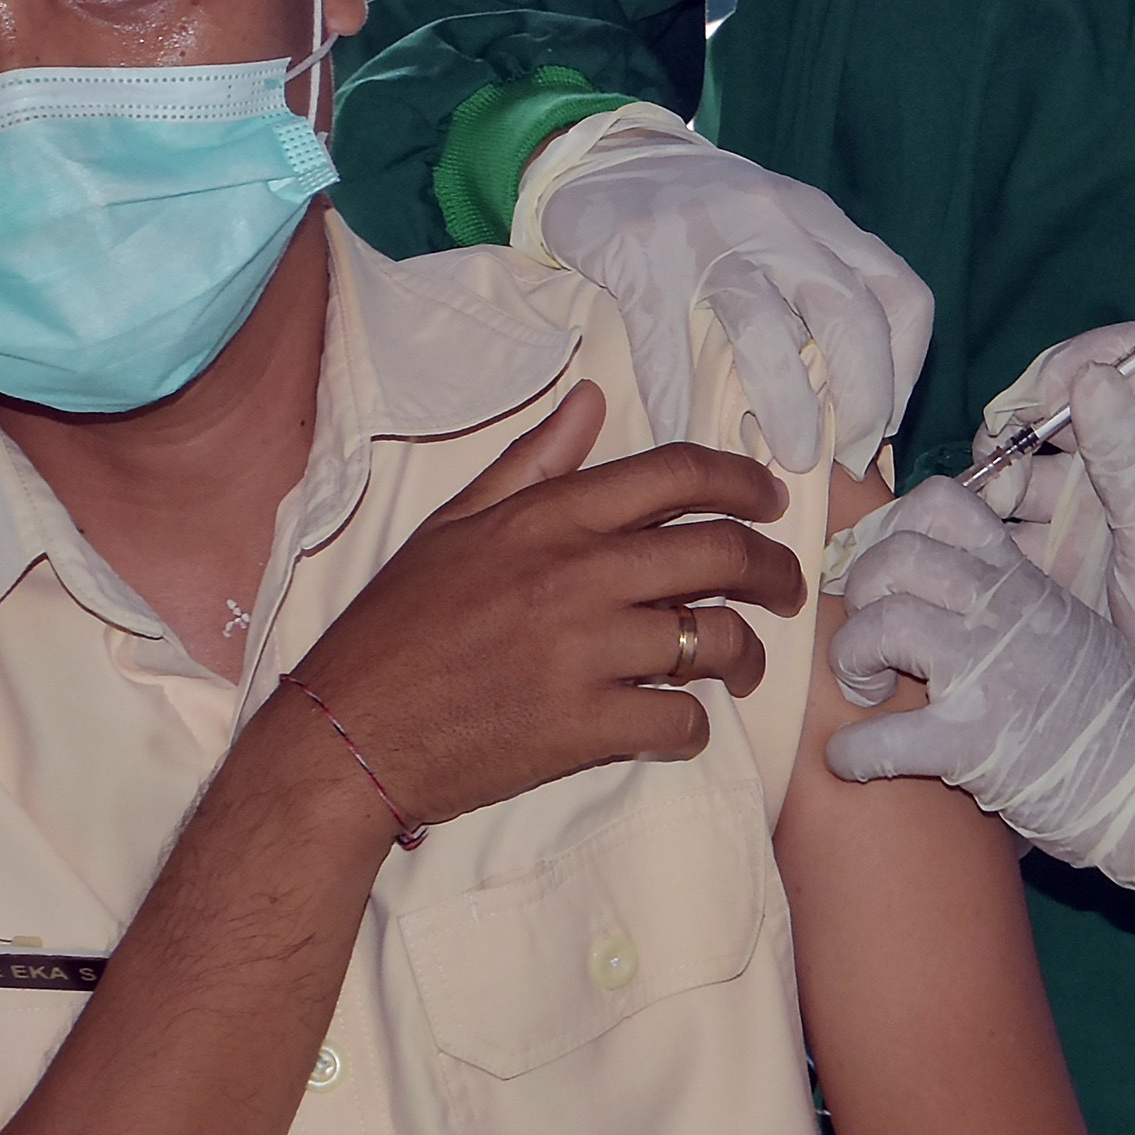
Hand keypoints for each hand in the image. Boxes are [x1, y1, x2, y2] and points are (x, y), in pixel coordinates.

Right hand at [276, 383, 804, 826]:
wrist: (348, 732)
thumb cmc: (395, 628)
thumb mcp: (452, 525)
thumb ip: (531, 463)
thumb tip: (592, 401)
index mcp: (548, 517)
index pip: (676, 473)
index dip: (743, 481)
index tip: (771, 502)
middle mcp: (578, 573)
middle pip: (721, 551)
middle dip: (775, 570)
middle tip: (785, 590)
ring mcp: (588, 651)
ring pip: (716, 639)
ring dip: (744, 654)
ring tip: (738, 664)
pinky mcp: (587, 726)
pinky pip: (682, 719)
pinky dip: (693, 726)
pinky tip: (678, 723)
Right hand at [524, 107, 930, 477]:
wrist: (608, 155)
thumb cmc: (705, 214)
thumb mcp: (777, 230)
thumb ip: (814, 290)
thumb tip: (846, 400)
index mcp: (820, 219)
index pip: (899, 292)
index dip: (906, 368)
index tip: (885, 423)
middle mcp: (776, 221)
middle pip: (847, 312)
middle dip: (863, 395)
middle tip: (850, 454)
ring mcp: (709, 237)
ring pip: (766, 329)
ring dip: (788, 404)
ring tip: (791, 458)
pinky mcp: (644, 258)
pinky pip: (669, 344)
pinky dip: (680, 402)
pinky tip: (687, 440)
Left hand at [825, 478, 1134, 903]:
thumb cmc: (1122, 716)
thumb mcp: (1071, 630)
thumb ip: (1015, 610)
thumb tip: (953, 606)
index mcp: (1024, 582)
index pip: (944, 503)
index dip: (895, 529)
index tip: (889, 574)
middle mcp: (1003, 612)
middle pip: (896, 554)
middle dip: (862, 592)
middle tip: (872, 638)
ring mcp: (986, 672)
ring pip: (878, 624)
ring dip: (851, 659)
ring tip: (869, 692)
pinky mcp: (972, 742)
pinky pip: (878, 738)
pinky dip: (851, 753)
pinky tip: (855, 764)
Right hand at [981, 327, 1134, 710]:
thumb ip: (1132, 458)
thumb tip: (1092, 375)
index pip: (1122, 358)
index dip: (1079, 362)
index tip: (1046, 400)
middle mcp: (1117, 466)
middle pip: (1050, 406)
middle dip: (1013, 422)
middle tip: (998, 462)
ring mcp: (1079, 512)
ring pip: (1015, 467)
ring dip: (988, 477)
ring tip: (977, 510)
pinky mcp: (1048, 558)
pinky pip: (998, 527)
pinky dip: (972, 526)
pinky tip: (957, 541)